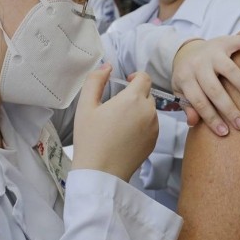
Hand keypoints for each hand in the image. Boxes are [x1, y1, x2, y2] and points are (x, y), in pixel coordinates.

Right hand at [71, 64, 156, 180]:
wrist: (101, 173)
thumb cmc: (90, 139)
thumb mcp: (85, 106)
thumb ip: (95, 80)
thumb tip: (106, 66)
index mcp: (133, 99)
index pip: (144, 77)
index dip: (135, 77)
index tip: (125, 83)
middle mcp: (148, 111)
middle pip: (147, 93)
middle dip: (134, 95)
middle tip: (115, 107)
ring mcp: (154, 127)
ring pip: (150, 110)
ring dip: (138, 110)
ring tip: (118, 124)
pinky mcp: (154, 141)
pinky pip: (151, 125)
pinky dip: (142, 125)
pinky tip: (125, 135)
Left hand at [172, 35, 239, 135]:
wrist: (187, 51)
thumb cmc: (188, 76)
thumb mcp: (181, 91)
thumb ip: (187, 106)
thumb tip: (193, 122)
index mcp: (185, 77)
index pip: (198, 101)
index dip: (211, 117)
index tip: (224, 132)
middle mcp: (198, 64)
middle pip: (215, 89)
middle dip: (229, 109)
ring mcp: (212, 52)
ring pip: (230, 71)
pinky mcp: (224, 42)